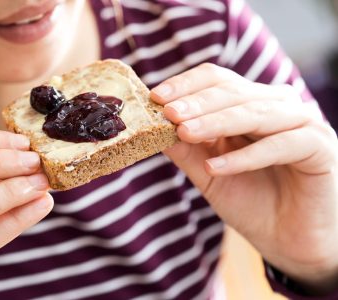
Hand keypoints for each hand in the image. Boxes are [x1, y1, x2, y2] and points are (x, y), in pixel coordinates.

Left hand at [151, 63, 337, 293]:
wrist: (288, 240)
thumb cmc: (249, 200)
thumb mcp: (208, 173)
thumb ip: (185, 149)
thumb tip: (150, 127)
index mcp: (250, 103)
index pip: (217, 80)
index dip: (186, 85)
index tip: (155, 97)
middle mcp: (277, 105)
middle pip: (233, 91)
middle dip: (197, 103)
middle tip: (169, 113)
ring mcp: (301, 123)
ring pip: (255, 113)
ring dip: (217, 123)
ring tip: (185, 133)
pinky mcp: (320, 148)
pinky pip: (280, 145)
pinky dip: (246, 156)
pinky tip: (216, 166)